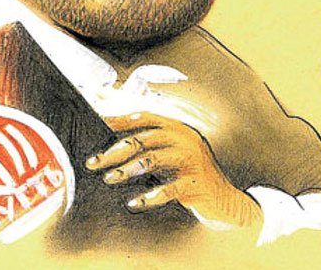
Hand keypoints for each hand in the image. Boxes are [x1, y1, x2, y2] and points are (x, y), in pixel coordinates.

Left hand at [86, 112, 261, 231]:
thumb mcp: (173, 155)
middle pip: (143, 139)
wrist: (225, 201)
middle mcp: (184, 138)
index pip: (144, 117)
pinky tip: (134, 203)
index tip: (96, 124)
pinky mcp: (196, 183)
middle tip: (94, 162)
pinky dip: (149, 196)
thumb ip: (152, 146)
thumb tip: (114, 145)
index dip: (120, 119)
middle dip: (115, 150)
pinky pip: (169, 189)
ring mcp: (191, 160)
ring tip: (109, 179)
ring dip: (127, 170)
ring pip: (152, 160)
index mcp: (177, 128)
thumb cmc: (190, 176)